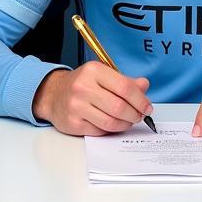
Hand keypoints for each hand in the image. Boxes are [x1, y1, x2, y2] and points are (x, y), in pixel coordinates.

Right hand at [32, 62, 152, 135]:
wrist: (53, 94)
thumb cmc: (82, 84)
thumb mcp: (103, 74)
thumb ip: (124, 81)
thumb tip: (144, 85)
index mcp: (94, 70)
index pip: (125, 87)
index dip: (140, 99)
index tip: (147, 107)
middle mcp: (84, 87)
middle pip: (119, 107)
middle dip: (134, 114)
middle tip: (140, 116)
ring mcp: (77, 106)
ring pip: (110, 122)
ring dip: (125, 124)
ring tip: (129, 121)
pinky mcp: (73, 124)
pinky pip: (100, 131)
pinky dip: (111, 130)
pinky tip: (114, 124)